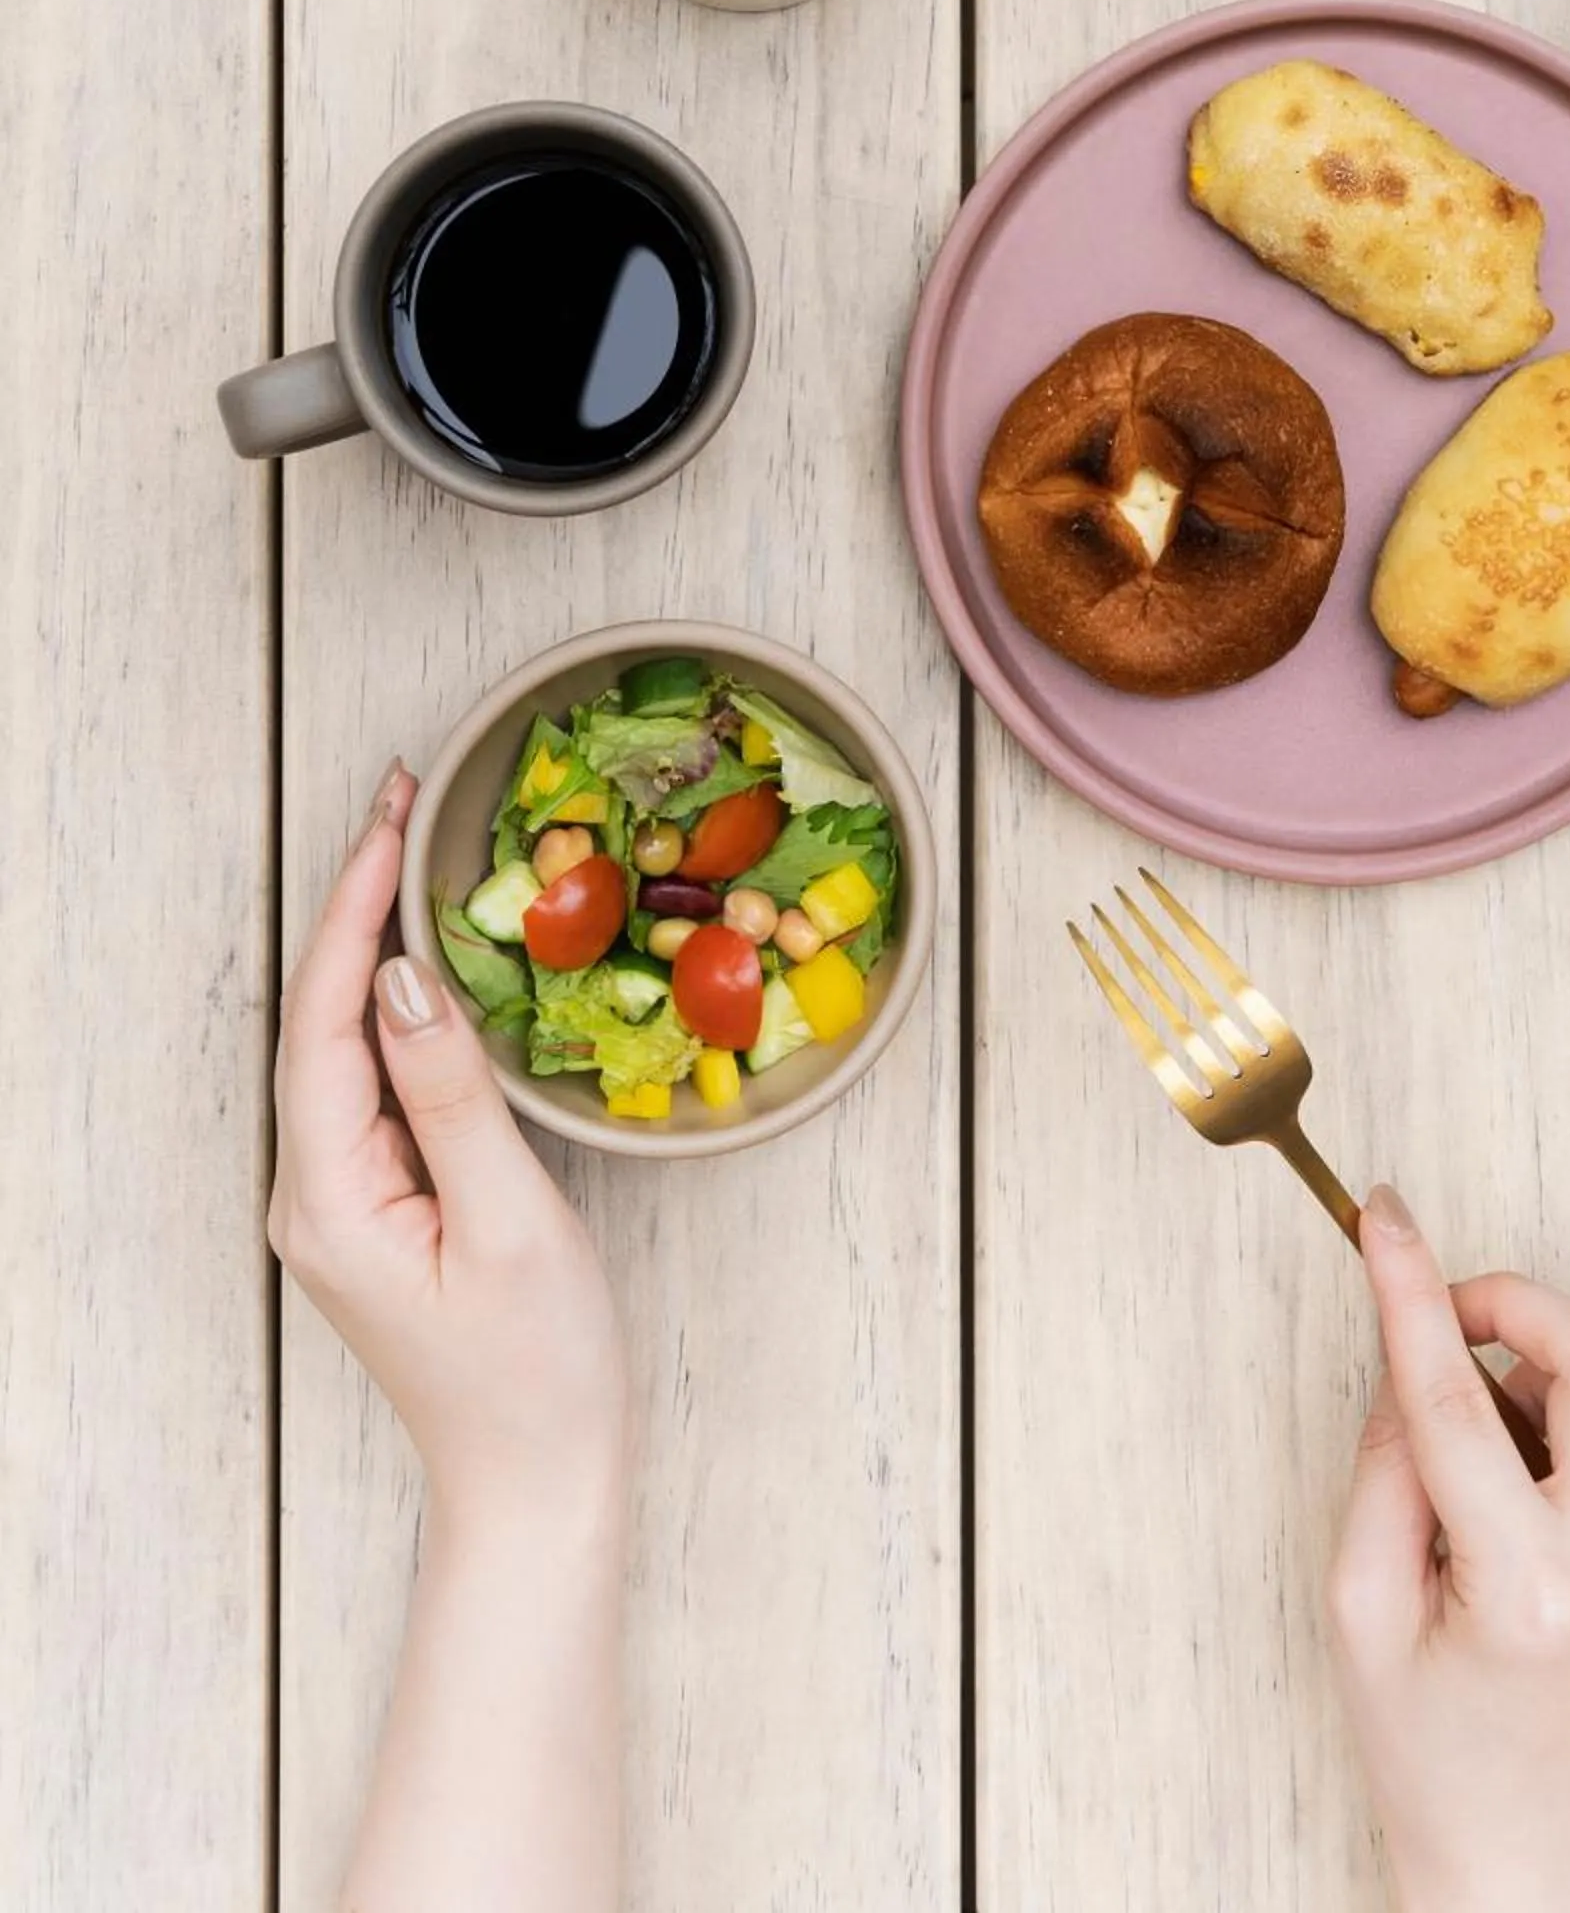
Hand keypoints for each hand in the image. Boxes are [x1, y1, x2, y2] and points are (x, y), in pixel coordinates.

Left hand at [269, 762, 627, 1528]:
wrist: (538, 1485)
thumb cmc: (539, 1371)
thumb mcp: (510, 1221)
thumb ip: (451, 1094)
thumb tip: (405, 977)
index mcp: (329, 1195)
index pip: (324, 1018)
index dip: (352, 908)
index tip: (393, 818)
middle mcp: (311, 1194)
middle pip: (318, 1021)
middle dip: (356, 904)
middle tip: (408, 804)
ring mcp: (339, 1204)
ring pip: (342, 1046)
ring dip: (373, 947)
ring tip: (416, 854)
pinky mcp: (376, 1209)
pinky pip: (371, 1083)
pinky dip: (395, 1008)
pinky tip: (431, 963)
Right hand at [1329, 1186, 1569, 1912]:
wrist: (1528, 1871)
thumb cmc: (1431, 1757)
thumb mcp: (1359, 1612)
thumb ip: (1381, 1470)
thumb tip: (1410, 1360)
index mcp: (1530, 1592)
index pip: (1459, 1397)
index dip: (1413, 1289)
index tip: (1384, 1217)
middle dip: (1518, 1304)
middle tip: (1449, 1321)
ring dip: (1559, 1358)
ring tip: (1487, 1407)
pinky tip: (1531, 1476)